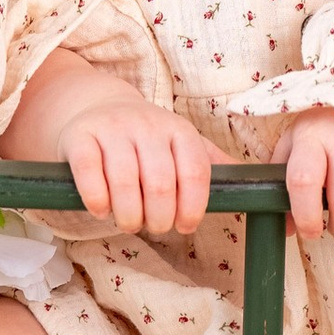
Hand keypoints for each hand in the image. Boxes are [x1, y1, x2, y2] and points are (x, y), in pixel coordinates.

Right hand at [55, 90, 214, 235]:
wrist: (98, 107)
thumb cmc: (146, 139)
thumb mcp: (181, 145)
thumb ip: (212, 163)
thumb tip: (253, 184)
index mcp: (179, 129)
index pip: (195, 172)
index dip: (192, 208)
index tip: (184, 227)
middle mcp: (147, 123)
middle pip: (160, 183)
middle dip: (159, 219)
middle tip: (153, 227)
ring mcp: (111, 127)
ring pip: (125, 181)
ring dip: (128, 216)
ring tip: (129, 223)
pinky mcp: (79, 136)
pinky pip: (88, 173)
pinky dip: (97, 200)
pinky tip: (101, 210)